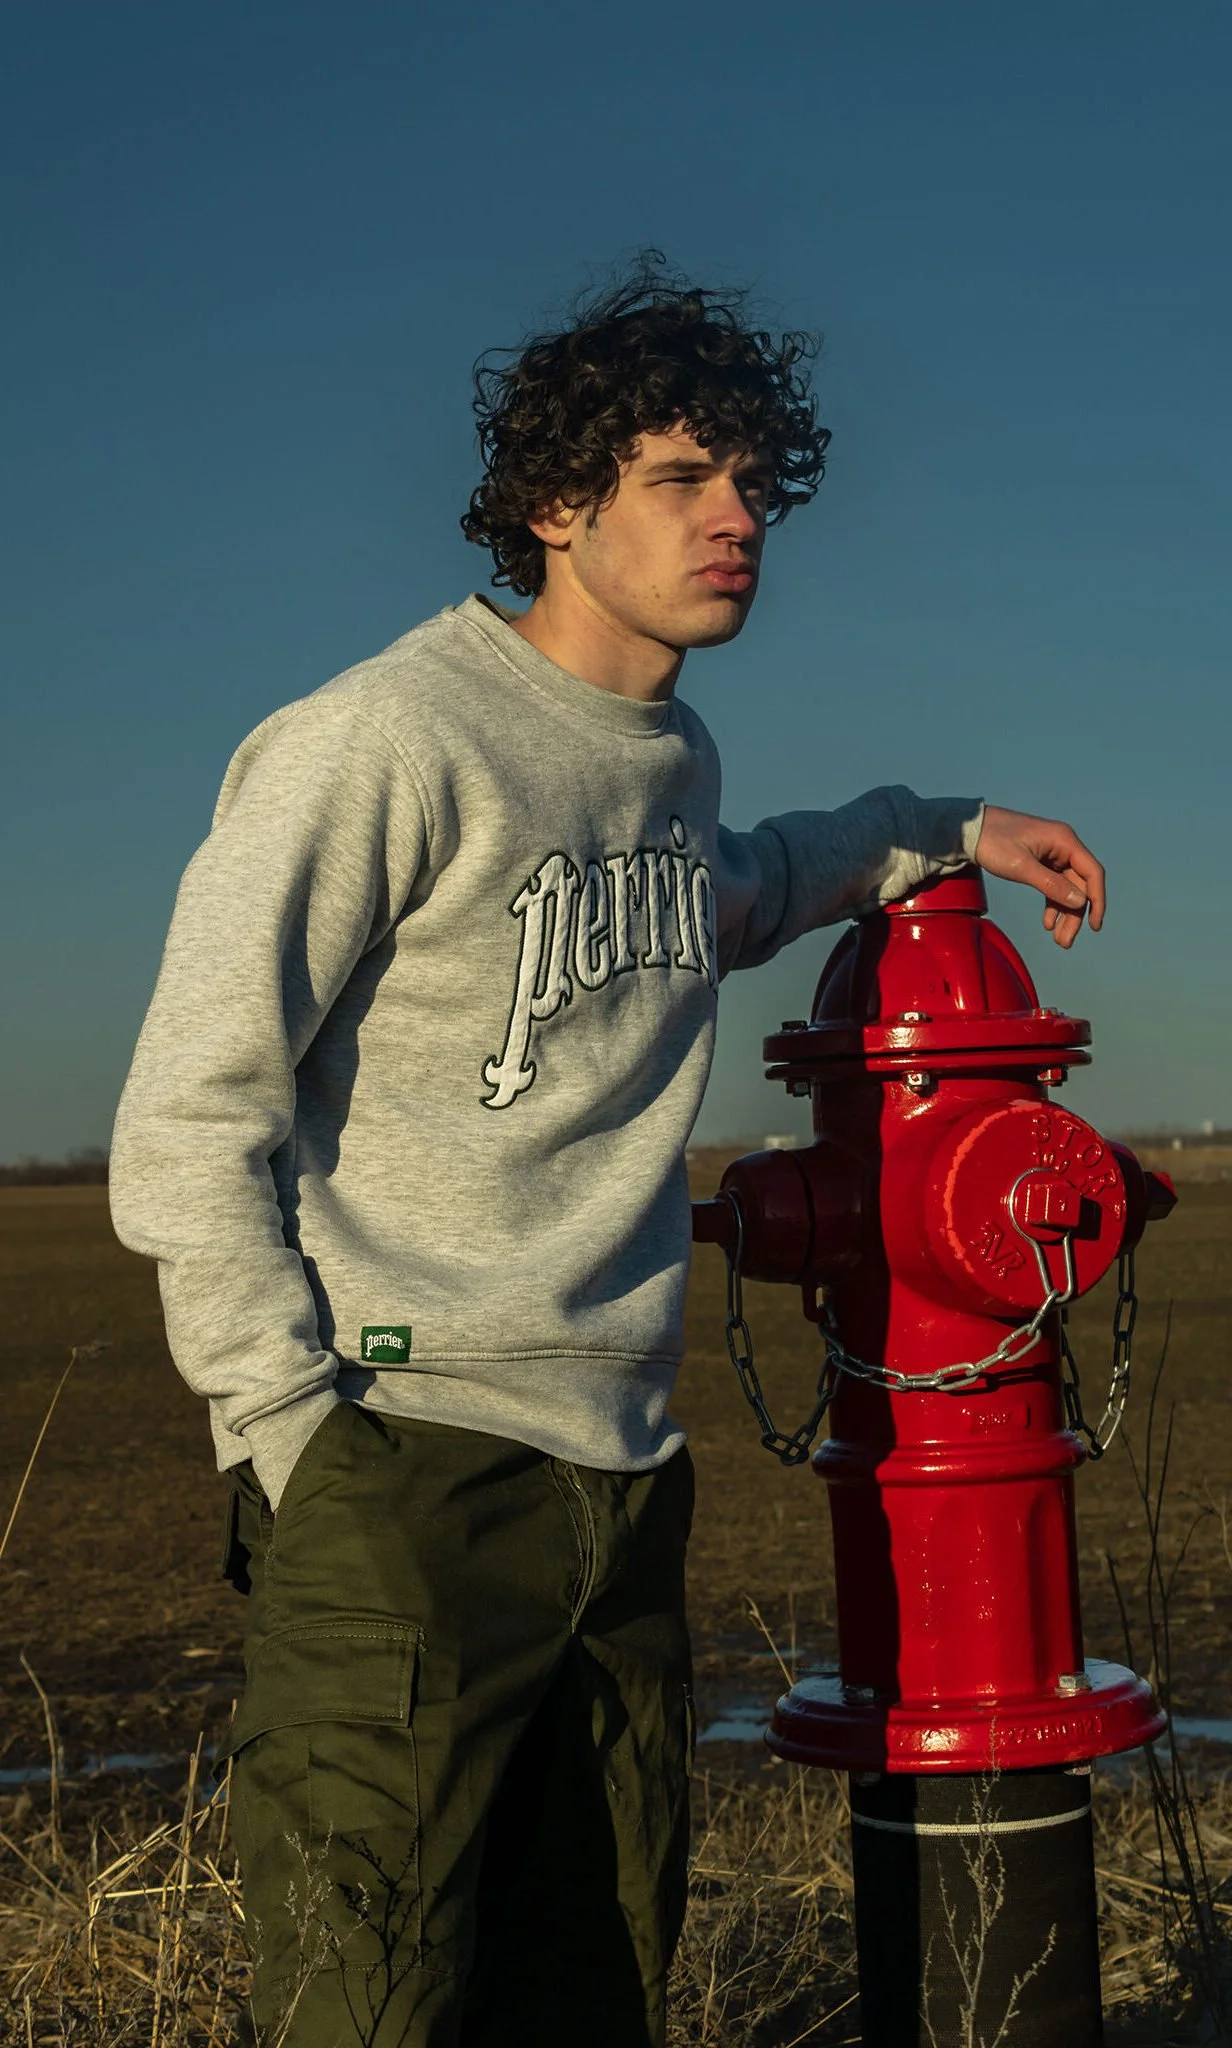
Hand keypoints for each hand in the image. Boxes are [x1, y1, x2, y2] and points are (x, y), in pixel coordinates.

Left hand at [974, 805, 1105, 948]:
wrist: (969, 829)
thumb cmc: (994, 842)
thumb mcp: (1022, 867)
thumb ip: (1051, 885)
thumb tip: (1080, 902)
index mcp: (1064, 841)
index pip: (1092, 873)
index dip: (1097, 900)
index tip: (1094, 926)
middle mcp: (1063, 846)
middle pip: (1079, 885)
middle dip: (1074, 915)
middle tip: (1065, 942)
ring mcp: (1052, 853)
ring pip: (1067, 888)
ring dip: (1063, 913)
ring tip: (1058, 940)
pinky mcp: (1041, 861)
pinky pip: (1053, 885)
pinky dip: (1052, 903)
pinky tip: (1047, 923)